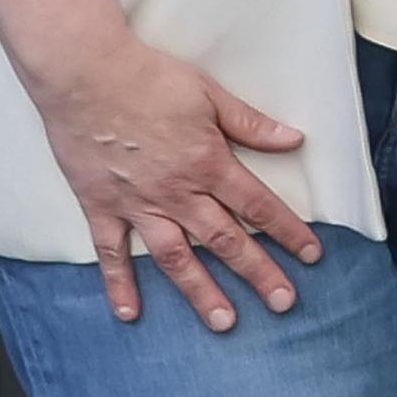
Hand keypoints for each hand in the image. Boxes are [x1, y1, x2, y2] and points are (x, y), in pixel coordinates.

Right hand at [24, 33, 321, 330]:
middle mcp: (176, 192)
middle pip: (225, 239)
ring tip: (225, 322)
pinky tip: (130, 313)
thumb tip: (294, 140)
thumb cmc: (150, 79)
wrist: (85, 75)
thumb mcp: (210, 95)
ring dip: (201, 291)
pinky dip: (119, 284)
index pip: (258, 205)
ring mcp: (137, 204)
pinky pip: (111, 253)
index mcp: (208, 163)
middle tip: (283, 303)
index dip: (288, 231)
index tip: (312, 255)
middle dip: (257, 272)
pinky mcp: (100, 207)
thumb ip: (251, 124)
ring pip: (175, 257)